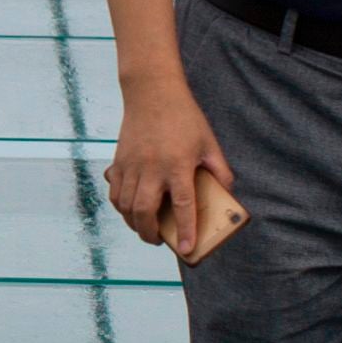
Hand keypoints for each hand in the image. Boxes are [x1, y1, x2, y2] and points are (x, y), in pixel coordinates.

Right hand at [105, 80, 236, 260]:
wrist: (151, 93)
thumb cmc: (184, 118)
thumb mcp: (209, 143)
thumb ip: (219, 171)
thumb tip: (226, 194)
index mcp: (178, 164)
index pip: (182, 205)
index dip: (186, 230)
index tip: (188, 249)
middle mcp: (152, 168)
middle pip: (145, 212)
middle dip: (150, 234)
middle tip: (159, 241)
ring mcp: (132, 165)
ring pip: (126, 206)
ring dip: (134, 224)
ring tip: (146, 229)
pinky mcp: (118, 162)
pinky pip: (115, 193)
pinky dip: (121, 208)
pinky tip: (131, 211)